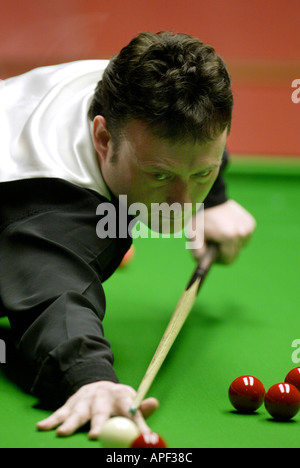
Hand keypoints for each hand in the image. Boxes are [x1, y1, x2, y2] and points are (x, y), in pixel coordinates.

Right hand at [36, 381, 158, 439]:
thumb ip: (142, 408)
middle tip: (95, 436)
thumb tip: (154, 403)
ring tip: (63, 433)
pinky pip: (60, 413)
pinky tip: (42, 426)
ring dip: (70, 423)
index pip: (132, 411)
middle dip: (98, 424)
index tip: (143, 435)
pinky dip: (51, 420)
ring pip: (77, 413)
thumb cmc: (117, 401)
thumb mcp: (131, 402)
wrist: (97, 384)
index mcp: (121, 398)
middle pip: (101, 412)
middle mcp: (102, 398)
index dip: (138, 422)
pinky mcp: (70, 405)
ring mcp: (85, 401)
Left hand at [190, 200, 255, 263]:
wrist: (211, 199)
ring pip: (241, 246)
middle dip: (224, 252)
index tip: (212, 253)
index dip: (218, 260)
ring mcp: (248, 227)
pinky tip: (228, 227)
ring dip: (231, 244)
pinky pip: (244, 237)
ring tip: (220, 233)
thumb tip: (204, 264)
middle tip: (214, 242)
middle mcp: (242, 232)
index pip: (228, 260)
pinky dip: (237, 236)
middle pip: (235, 254)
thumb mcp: (193, 236)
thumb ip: (197, 253)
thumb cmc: (201, 219)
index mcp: (229, 237)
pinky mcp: (251, 223)